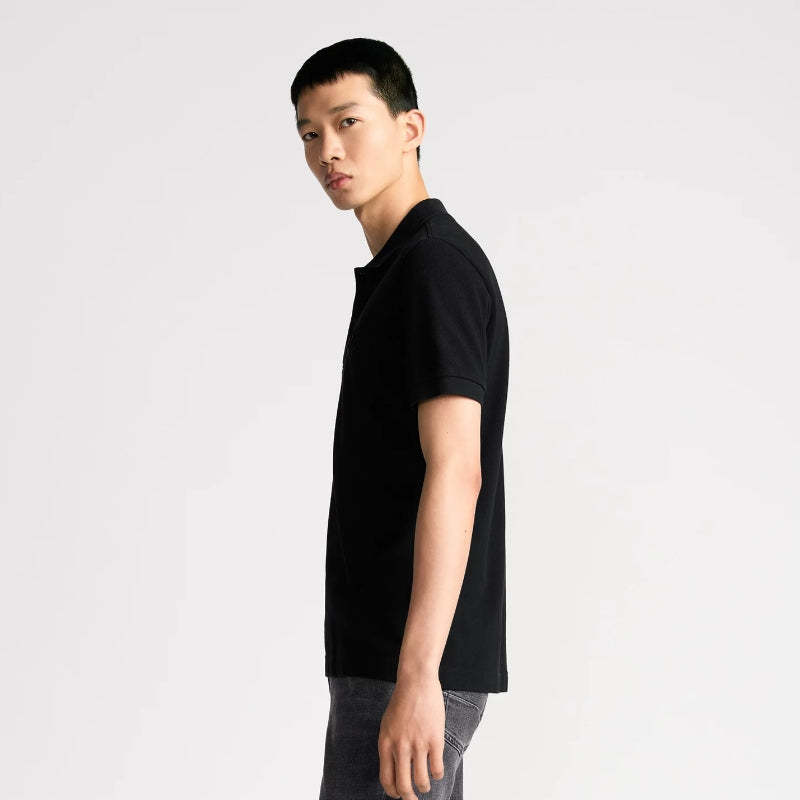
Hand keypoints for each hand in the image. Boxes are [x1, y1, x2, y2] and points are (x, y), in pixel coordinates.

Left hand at [378, 674, 445, 798]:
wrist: (416, 682)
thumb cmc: (402, 702)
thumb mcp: (387, 725)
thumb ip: (389, 746)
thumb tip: (394, 769)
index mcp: (385, 744)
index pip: (386, 779)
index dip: (393, 792)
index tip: (398, 794)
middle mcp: (400, 747)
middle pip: (403, 786)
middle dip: (409, 798)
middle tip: (413, 799)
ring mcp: (418, 744)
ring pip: (421, 781)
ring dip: (424, 788)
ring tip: (426, 786)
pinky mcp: (434, 740)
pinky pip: (437, 768)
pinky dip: (437, 774)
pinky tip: (436, 771)